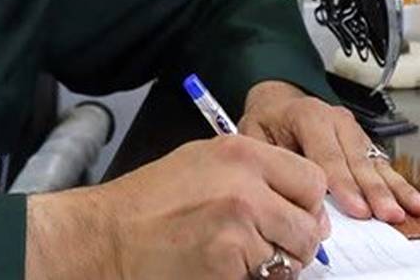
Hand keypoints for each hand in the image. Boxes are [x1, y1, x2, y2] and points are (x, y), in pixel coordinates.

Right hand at [28, 136, 330, 279]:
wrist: (108, 236)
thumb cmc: (148, 203)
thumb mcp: (202, 163)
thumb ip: (252, 173)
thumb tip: (297, 198)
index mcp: (240, 153)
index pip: (312, 179)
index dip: (306, 204)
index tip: (292, 215)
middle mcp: (245, 183)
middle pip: (309, 223)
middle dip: (294, 241)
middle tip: (268, 246)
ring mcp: (239, 223)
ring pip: (292, 257)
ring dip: (274, 265)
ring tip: (237, 257)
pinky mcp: (230, 261)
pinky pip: (266, 279)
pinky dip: (250, 279)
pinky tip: (221, 268)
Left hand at [239, 80, 419, 222]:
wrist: (278, 103)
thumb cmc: (267, 121)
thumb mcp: (254, 133)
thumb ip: (269, 159)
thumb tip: (283, 192)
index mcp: (307, 115)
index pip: (326, 154)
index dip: (342, 183)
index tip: (356, 208)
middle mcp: (335, 120)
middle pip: (356, 160)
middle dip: (373, 190)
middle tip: (386, 214)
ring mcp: (354, 132)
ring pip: (375, 163)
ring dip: (393, 189)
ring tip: (411, 210)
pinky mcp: (364, 144)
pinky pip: (383, 166)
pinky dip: (401, 185)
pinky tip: (417, 202)